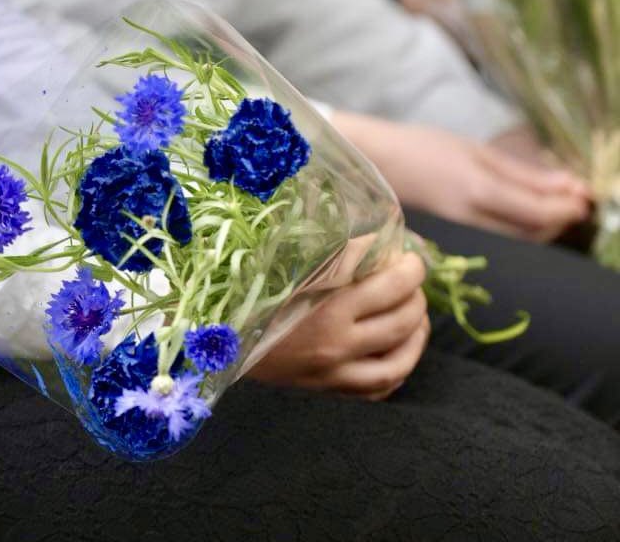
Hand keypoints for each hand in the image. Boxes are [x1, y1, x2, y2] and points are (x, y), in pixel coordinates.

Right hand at [247, 252, 428, 400]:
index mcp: (328, 310)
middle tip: (410, 282)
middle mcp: (337, 347)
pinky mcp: (328, 392)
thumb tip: (377, 241)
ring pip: (400, 362)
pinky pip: (378, 389)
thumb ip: (335, 255)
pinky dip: (396, 370)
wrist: (217, 344)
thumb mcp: (289, 269)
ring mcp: (335, 376)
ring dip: (417, 336)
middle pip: (403, 321)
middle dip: (416, 296)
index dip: (411, 269)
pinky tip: (397, 351)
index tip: (409, 259)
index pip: (393, 286)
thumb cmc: (252, 298)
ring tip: (416, 317)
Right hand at [331, 111, 591, 241]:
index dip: (568, 209)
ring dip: (541, 227)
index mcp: (477, 188)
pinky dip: (517, 230)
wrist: (369, 162)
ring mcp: (459, 232)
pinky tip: (521, 214)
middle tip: (574, 200)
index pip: (539, 212)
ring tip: (552, 205)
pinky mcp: (451, 237)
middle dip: (559, 220)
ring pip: (516, 240)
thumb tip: (570, 186)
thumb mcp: (474, 151)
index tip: (586, 195)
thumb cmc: (420, 147)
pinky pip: (496, 241)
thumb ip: (522, 173)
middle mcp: (470, 217)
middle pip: (532, 233)